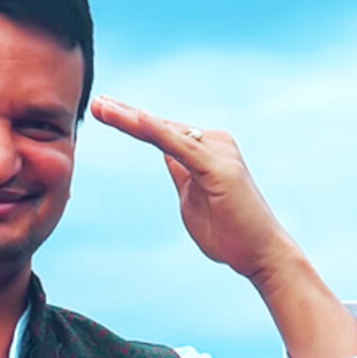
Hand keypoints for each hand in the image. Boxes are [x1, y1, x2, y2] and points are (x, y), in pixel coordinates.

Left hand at [90, 95, 295, 280]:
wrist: (261, 255)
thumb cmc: (229, 232)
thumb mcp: (192, 196)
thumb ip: (181, 173)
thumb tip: (165, 154)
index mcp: (206, 150)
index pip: (161, 131)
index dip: (131, 121)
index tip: (102, 111)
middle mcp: (214, 143)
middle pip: (160, 125)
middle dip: (125, 113)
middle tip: (95, 102)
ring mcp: (218, 152)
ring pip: (164, 130)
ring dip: (131, 118)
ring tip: (102, 108)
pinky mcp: (218, 167)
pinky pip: (180, 145)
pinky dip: (156, 131)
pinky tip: (134, 119)